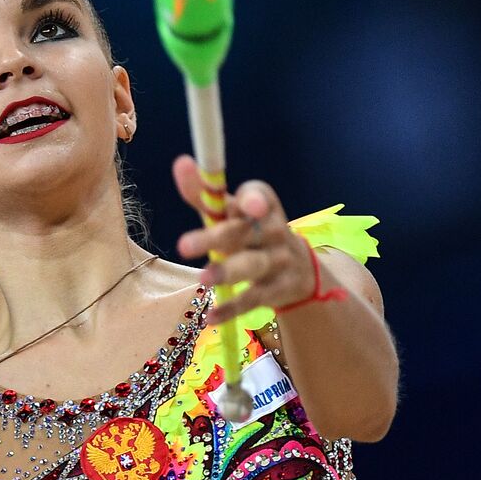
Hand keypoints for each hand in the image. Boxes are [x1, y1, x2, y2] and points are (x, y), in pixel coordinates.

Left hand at [172, 153, 316, 326]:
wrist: (298, 269)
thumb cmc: (252, 233)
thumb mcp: (232, 213)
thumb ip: (205, 193)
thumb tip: (182, 162)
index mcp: (262, 205)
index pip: (258, 196)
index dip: (254, 200)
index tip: (249, 205)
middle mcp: (271, 230)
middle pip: (244, 232)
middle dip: (216, 237)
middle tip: (183, 245)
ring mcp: (277, 261)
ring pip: (252, 265)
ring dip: (227, 271)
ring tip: (202, 279)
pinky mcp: (277, 290)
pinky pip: (253, 299)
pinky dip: (232, 309)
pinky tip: (211, 317)